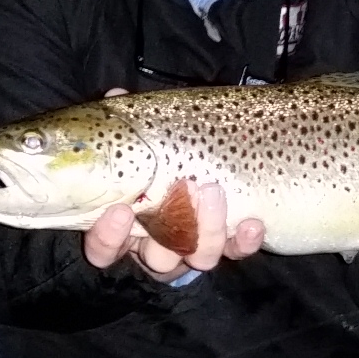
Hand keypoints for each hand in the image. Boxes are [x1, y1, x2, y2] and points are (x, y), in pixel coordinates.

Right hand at [81, 89, 263, 282]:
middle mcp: (159, 244)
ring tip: (214, 191)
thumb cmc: (162, 147)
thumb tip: (115, 97)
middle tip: (183, 190)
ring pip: (199, 258)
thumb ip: (126, 123)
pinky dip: (244, 242)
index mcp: (127, 224)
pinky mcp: (230, 242)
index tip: (121, 210)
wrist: (211, 148)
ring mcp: (195, 245)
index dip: (108, 237)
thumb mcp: (142, 134)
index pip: (104, 249)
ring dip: (208, 230)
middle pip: (157, 260)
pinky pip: (236, 251)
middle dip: (169, 231)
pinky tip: (253, 223)